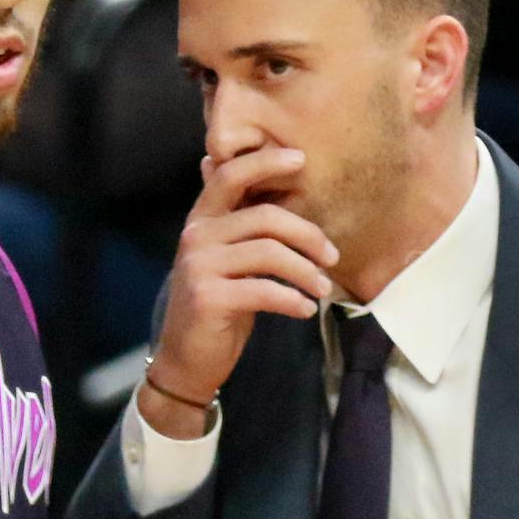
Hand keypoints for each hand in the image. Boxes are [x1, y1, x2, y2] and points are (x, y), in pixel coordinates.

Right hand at [143, 147, 336, 431]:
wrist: (186, 360)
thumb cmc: (217, 305)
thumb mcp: (227, 259)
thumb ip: (242, 225)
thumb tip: (271, 184)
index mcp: (201, 221)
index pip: (230, 176)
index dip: (265, 162)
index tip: (301, 159)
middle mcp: (196, 237)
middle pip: (264, 217)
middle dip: (307, 233)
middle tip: (332, 256)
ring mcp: (199, 267)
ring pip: (269, 253)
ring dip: (306, 271)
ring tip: (323, 288)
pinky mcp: (209, 298)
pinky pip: (264, 290)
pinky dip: (292, 299)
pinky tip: (305, 309)